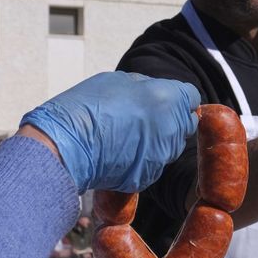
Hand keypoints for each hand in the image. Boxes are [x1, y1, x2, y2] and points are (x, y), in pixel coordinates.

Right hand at [21, 72, 199, 193]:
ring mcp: (162, 157)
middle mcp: (172, 129)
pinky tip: (119, 152)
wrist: (66, 146)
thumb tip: (156, 92)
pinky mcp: (148, 177)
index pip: (191, 97)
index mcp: (169, 99)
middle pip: (185, 123)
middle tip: (145, 117)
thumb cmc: (88, 106)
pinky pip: (153, 164)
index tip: (164, 99)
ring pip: (170, 146)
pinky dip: (142, 158)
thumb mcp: (119, 81)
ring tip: (128, 134)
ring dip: (157, 139)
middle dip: (171, 118)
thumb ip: (146, 87)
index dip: (178, 97)